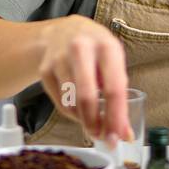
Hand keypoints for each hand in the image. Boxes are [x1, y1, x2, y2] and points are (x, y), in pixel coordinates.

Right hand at [36, 15, 132, 143]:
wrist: (62, 31)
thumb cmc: (95, 50)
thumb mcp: (113, 62)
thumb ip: (120, 95)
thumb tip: (124, 133)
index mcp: (106, 46)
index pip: (114, 88)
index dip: (116, 117)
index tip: (118, 137)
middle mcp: (81, 49)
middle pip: (87, 96)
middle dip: (95, 123)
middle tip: (101, 138)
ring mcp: (59, 58)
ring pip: (71, 102)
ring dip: (83, 120)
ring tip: (92, 123)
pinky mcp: (45, 69)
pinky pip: (60, 102)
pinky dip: (71, 112)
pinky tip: (78, 110)